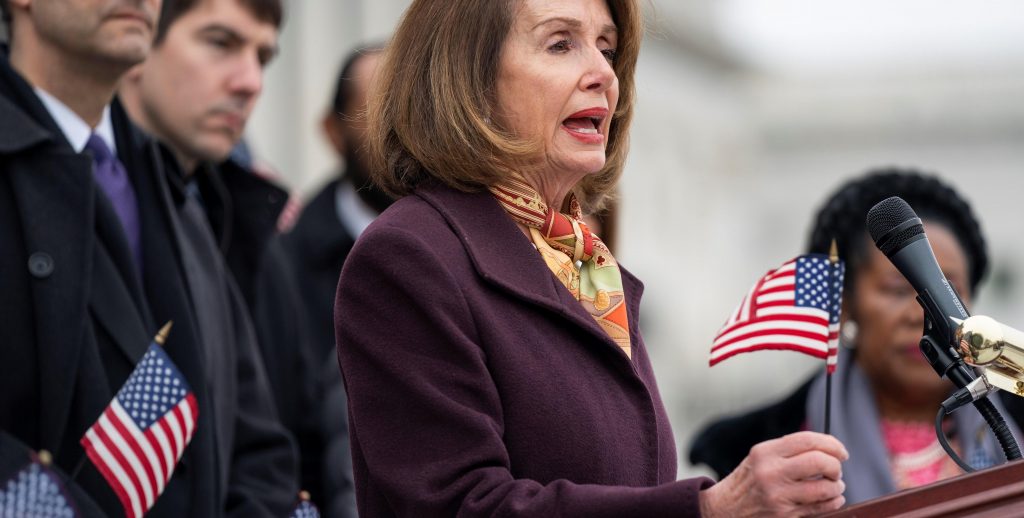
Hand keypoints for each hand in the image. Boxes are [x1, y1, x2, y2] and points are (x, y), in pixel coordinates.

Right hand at [698, 431, 848, 517]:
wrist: (724, 510)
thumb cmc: (749, 481)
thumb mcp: (760, 458)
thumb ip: (788, 451)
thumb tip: (827, 449)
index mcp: (765, 453)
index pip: (807, 440)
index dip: (831, 444)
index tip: (841, 452)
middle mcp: (771, 473)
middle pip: (819, 462)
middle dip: (835, 466)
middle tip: (836, 470)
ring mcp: (778, 497)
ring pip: (825, 488)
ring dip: (837, 487)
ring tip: (834, 486)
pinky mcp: (785, 516)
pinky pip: (821, 508)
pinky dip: (833, 502)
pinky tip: (831, 499)